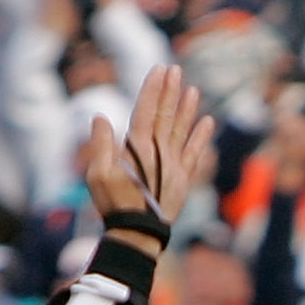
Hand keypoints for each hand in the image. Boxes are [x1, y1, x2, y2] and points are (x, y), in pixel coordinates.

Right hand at [82, 65, 215, 237]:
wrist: (138, 235)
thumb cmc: (113, 205)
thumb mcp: (97, 175)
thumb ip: (100, 145)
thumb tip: (101, 117)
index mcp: (137, 148)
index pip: (146, 110)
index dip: (153, 89)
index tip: (159, 70)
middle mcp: (159, 152)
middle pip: (165, 115)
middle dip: (170, 91)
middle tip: (175, 70)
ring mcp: (173, 165)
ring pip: (182, 130)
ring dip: (187, 109)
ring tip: (193, 90)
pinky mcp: (183, 180)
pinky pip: (195, 153)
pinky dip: (201, 137)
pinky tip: (207, 121)